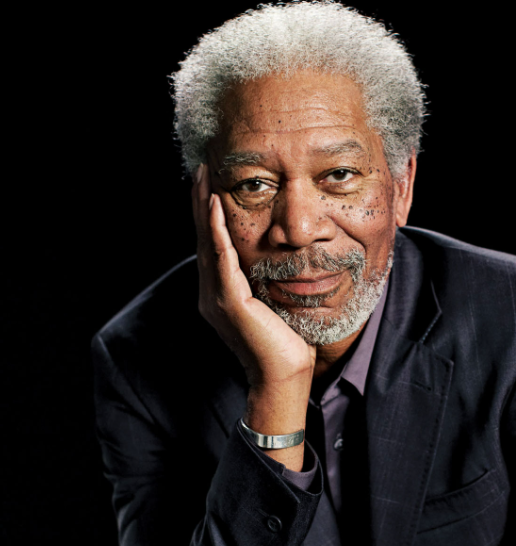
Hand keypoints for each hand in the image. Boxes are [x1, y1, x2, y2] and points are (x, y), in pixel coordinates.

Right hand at [193, 164, 313, 469]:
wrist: (285, 377)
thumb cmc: (286, 345)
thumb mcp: (273, 305)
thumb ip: (266, 283)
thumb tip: (277, 261)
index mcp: (221, 294)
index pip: (213, 246)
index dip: (208, 215)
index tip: (210, 184)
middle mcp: (211, 293)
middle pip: (203, 238)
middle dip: (200, 202)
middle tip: (199, 168)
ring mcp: (216, 298)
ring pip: (207, 243)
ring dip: (203, 207)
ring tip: (202, 176)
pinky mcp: (229, 303)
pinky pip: (221, 259)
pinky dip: (217, 230)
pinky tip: (215, 205)